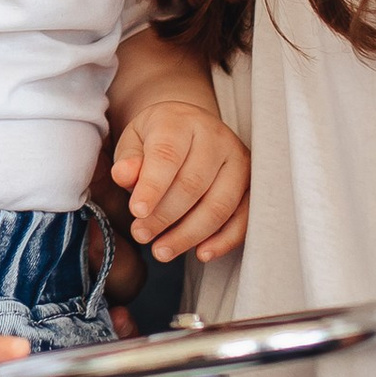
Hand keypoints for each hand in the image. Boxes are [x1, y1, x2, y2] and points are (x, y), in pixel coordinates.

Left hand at [111, 96, 249, 262]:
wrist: (191, 128)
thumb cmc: (157, 139)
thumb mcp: (134, 141)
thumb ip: (128, 159)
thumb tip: (124, 175)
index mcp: (182, 122)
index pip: (167, 156)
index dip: (152, 187)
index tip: (136, 212)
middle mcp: (216, 138)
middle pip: (193, 184)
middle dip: (165, 216)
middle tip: (141, 235)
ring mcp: (239, 161)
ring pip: (219, 205)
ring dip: (189, 234)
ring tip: (161, 251)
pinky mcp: (252, 184)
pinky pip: (244, 217)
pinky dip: (224, 240)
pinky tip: (201, 254)